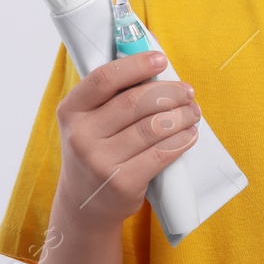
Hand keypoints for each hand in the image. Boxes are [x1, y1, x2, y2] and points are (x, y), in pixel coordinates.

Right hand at [51, 50, 200, 233]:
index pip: (104, 79)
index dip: (136, 65)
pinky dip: (181, 140)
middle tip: (187, 92)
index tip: (160, 59)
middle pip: (134, 102)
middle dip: (168, 93)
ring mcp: (100, 161)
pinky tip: (189, 134)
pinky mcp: (122, 183)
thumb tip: (154, 68)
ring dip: (180, 116)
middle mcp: (81, 136)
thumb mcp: (87, 123)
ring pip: (152, 127)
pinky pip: (160, 153)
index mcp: (70, 111)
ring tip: (192, 112)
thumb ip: (110, 98)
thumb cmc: (95, 151)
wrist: (84, 204)